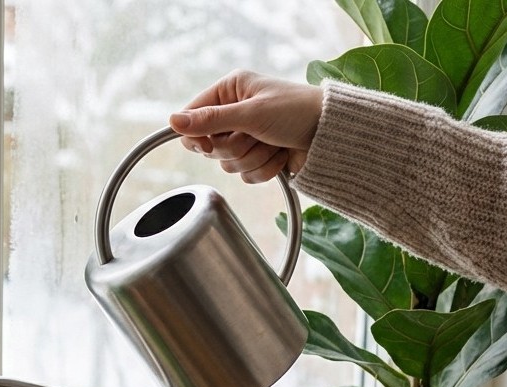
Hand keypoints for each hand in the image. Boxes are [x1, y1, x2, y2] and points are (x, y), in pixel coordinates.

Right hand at [169, 70, 323, 182]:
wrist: (333, 134)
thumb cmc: (297, 111)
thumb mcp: (251, 114)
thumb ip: (210, 120)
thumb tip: (172, 121)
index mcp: (230, 90)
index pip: (193, 117)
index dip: (197, 136)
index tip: (208, 145)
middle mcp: (236, 112)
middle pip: (210, 146)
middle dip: (236, 147)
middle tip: (256, 136)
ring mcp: (248, 136)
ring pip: (228, 164)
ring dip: (253, 158)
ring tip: (274, 143)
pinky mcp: (259, 156)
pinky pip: (245, 175)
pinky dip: (264, 169)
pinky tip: (281, 155)